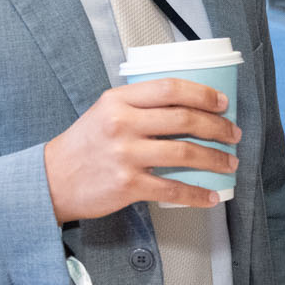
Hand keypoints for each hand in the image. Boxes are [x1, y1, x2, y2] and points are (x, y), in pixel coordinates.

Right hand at [44, 79, 239, 222]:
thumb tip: (185, 106)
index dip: (203, 94)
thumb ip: (138, 105)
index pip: (170, 88)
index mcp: (118, 100)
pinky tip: (211, 195)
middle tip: (233, 134)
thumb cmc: (83, 146)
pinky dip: (197, 194)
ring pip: (185, 153)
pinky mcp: (127, 185)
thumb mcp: (104, 112)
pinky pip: (173, 188)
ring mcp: (125, 155)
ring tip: (230, 163)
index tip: (222, 103)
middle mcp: (122, 124)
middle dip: (218, 127)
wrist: (51, 180)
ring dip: (215, 159)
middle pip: (184, 119)